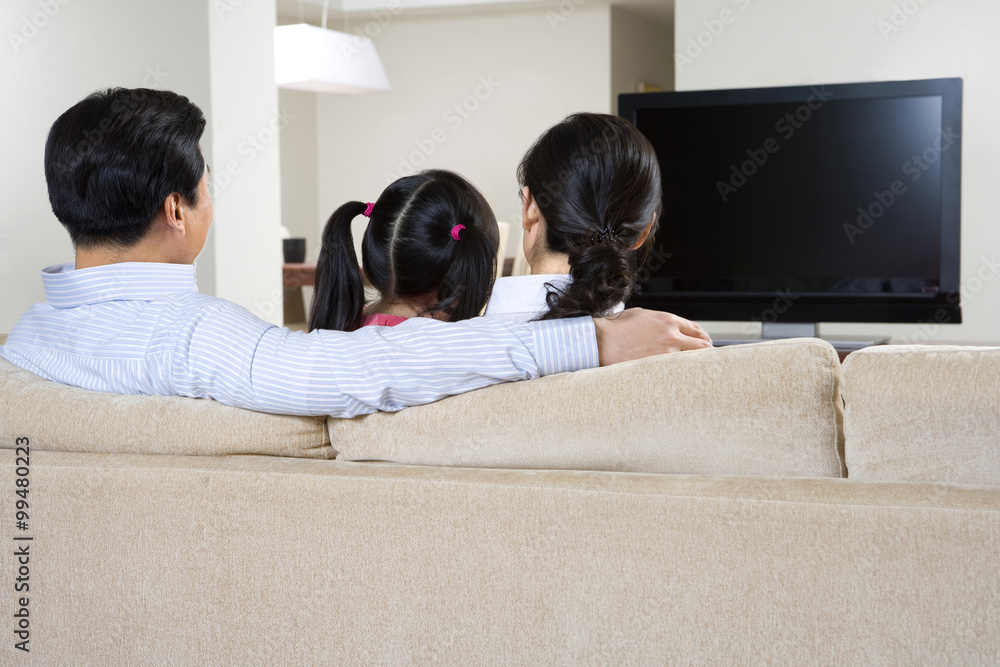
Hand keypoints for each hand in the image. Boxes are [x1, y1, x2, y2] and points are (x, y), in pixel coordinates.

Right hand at [592, 308, 712, 365]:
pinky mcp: (659, 368)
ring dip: (700, 366)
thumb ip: (657, 321)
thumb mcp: (640, 315)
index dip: (703, 338)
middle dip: (708, 352)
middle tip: (708, 361)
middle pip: (703, 345)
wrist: (600, 342)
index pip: (696, 330)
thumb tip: (664, 328)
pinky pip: (680, 373)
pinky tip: (686, 381)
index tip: (704, 344)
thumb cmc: (615, 329)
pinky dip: (685, 376)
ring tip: (701, 374)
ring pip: (695, 360)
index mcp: (667, 321)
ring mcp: (667, 353)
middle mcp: (671, 336)